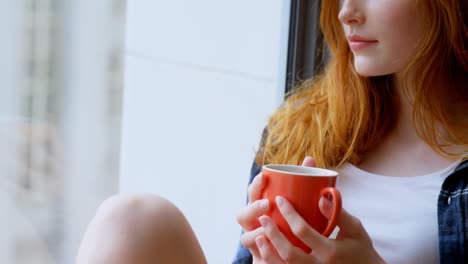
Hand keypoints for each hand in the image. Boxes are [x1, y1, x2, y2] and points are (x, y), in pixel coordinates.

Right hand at [236, 157, 315, 261]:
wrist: (296, 257)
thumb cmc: (294, 225)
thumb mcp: (300, 204)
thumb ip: (303, 183)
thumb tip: (310, 159)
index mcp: (261, 208)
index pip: (253, 193)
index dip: (255, 185)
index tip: (264, 177)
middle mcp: (254, 225)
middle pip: (242, 215)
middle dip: (252, 208)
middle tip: (267, 204)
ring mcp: (256, 243)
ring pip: (245, 239)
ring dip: (254, 233)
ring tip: (266, 229)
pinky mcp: (262, 259)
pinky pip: (257, 258)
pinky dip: (262, 253)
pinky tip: (269, 249)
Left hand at [255, 196, 385, 262]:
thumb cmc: (360, 248)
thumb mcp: (355, 229)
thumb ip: (338, 213)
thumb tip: (321, 195)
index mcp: (330, 252)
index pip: (303, 231)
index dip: (289, 214)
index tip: (279, 199)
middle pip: (289, 253)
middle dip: (273, 234)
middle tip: (263, 217)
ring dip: (268, 252)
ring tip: (259, 235)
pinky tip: (265, 252)